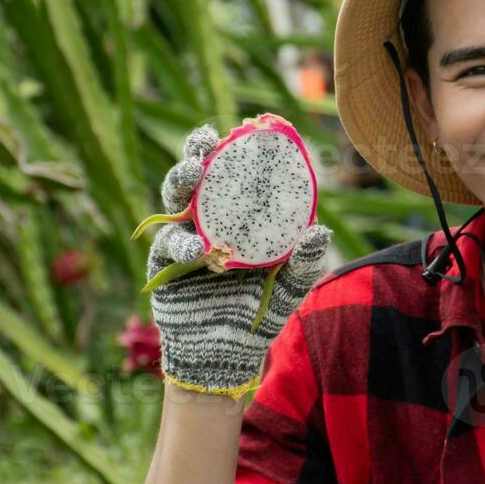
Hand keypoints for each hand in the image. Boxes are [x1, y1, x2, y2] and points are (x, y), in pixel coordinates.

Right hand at [146, 124, 333, 395]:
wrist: (226, 355)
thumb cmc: (258, 314)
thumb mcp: (290, 286)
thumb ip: (305, 260)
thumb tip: (321, 232)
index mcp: (236, 219)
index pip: (233, 176)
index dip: (234, 151)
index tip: (244, 128)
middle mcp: (206, 222)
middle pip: (196, 177)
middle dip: (196, 154)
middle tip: (204, 142)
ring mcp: (182, 240)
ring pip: (175, 200)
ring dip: (180, 182)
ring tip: (192, 172)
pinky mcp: (163, 265)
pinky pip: (168, 245)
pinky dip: (181, 244)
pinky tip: (196, 249)